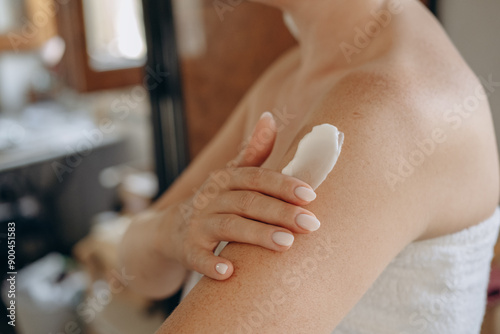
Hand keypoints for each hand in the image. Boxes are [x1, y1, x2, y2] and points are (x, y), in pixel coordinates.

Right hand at [164, 112, 319, 279]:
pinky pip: (198, 256)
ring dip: (257, 234)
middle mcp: (212, 198)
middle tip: (311, 224)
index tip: (309, 194)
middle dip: (280, 212)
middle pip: (248, 202)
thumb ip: (253, 151)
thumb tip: (270, 117)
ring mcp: (198, 224)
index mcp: (226, 179)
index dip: (282, 185)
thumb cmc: (212, 200)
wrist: (168, 229)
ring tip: (286, 244)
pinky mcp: (187, 249)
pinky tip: (230, 272)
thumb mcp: (229, 174)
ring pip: (229, 226)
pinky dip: (211, 264)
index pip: (256, 177)